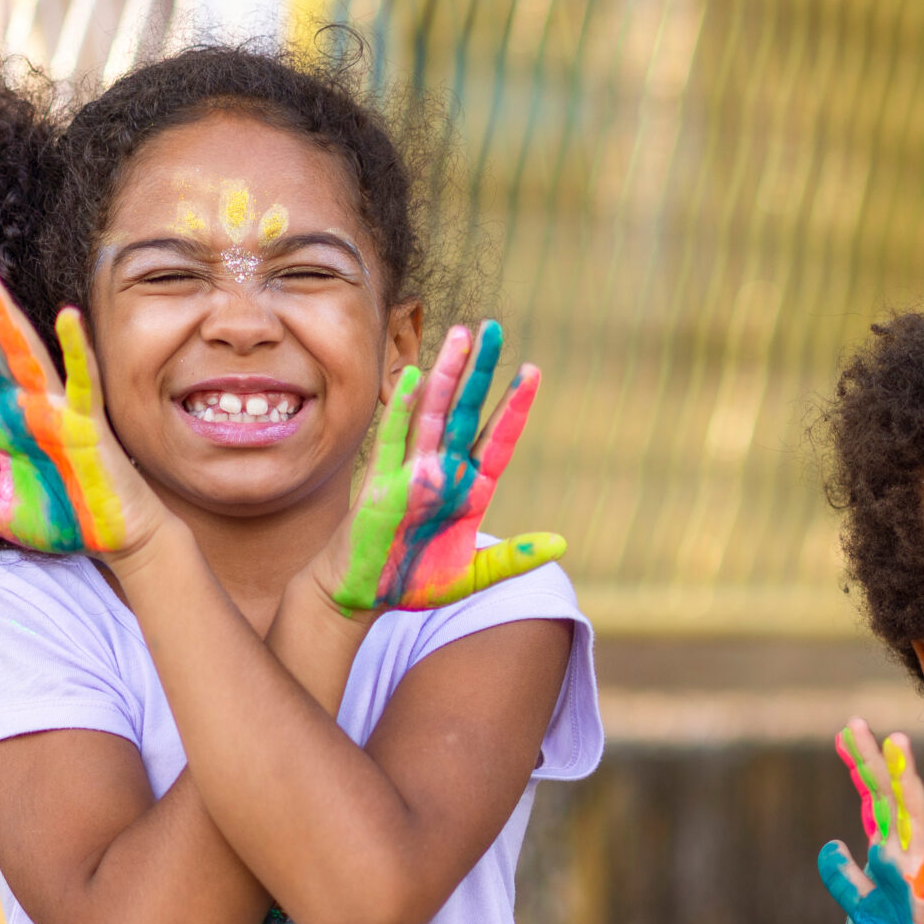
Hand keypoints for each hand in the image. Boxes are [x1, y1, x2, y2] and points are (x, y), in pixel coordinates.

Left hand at [0, 256, 162, 555]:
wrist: (116, 543)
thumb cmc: (66, 524)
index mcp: (3, 426)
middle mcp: (27, 411)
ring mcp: (58, 414)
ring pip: (25, 355)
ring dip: (5, 316)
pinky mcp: (88, 426)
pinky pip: (83, 381)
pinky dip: (76, 350)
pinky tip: (67, 316)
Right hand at [322, 322, 564, 612]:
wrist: (362, 596)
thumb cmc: (414, 584)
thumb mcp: (473, 577)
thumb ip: (513, 558)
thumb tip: (561, 544)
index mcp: (470, 491)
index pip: (498, 439)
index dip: (514, 406)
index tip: (532, 370)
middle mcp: (443, 473)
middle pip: (468, 412)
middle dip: (480, 371)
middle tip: (493, 327)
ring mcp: (412, 474)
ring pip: (434, 415)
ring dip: (448, 376)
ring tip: (461, 334)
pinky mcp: (381, 485)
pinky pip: (394, 440)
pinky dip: (404, 409)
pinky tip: (417, 378)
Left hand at [817, 718, 923, 923]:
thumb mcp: (865, 911)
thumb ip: (845, 879)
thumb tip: (828, 844)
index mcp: (890, 853)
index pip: (873, 801)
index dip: (859, 768)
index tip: (844, 734)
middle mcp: (907, 853)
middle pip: (889, 798)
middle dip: (872, 761)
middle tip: (855, 723)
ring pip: (914, 819)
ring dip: (907, 784)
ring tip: (899, 747)